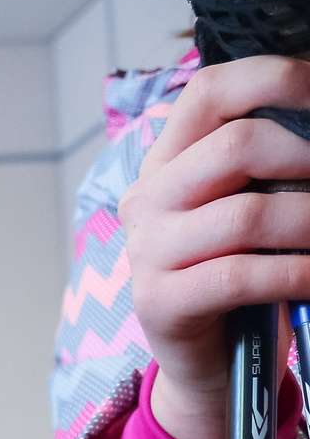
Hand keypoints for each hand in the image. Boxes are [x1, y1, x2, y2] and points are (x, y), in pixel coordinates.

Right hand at [122, 56, 309, 438]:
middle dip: (308, 156)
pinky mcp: (159, 302)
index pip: (209, 92)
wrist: (207, 360)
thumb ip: (270, 166)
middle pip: (237, 145)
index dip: (274, 78)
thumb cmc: (243, 272)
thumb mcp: (250, 206)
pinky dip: (297, 274)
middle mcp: (146, 199)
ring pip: (248, 214)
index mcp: (166, 163)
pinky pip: (242, 276)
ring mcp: (146, 252)